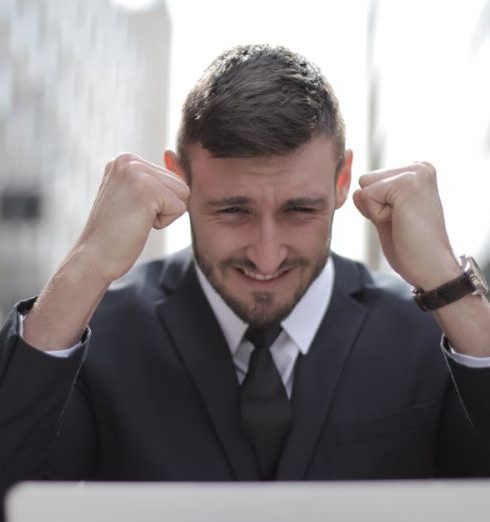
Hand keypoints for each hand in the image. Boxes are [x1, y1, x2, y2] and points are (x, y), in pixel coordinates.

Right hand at [74, 153, 188, 283]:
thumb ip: (156, 178)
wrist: (93, 258)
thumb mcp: (135, 198)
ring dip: (164, 214)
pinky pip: (180, 208)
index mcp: (125, 160)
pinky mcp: (147, 189)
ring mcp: (136, 172)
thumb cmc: (115, 234)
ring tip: (135, 220)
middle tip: (132, 218)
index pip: (171, 178)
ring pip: (183, 194)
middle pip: (180, 184)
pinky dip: (163, 223)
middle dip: (163, 207)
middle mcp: (128, 160)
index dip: (159, 203)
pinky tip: (137, 225)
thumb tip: (173, 153)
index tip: (130, 211)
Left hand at [352, 161, 459, 288]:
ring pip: (365, 186)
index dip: (377, 205)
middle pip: (366, 180)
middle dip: (375, 206)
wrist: (431, 268)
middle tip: (401, 222)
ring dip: (376, 210)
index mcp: (417, 172)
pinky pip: (367, 195)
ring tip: (401, 222)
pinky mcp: (406, 183)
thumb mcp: (386, 218)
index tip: (401, 219)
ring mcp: (415, 173)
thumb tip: (356, 191)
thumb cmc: (411, 247)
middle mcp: (419, 167)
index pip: (372, 181)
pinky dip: (377, 214)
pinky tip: (400, 222)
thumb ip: (372, 202)